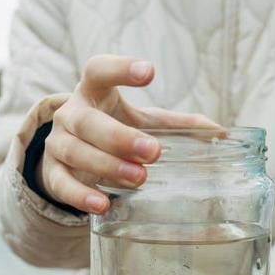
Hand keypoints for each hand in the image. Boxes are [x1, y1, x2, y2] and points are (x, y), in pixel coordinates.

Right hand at [39, 55, 219, 212]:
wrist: (71, 152)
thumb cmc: (114, 127)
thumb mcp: (144, 121)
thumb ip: (180, 125)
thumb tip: (222, 134)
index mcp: (93, 91)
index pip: (98, 70)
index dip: (120, 69)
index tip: (150, 73)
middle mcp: (71, 114)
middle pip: (87, 121)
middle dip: (120, 137)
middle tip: (154, 151)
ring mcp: (58, 144)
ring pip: (75, 152)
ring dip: (107, 165)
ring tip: (140, 179)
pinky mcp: (52, 173)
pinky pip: (61, 185)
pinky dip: (80, 196)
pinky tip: (103, 205)